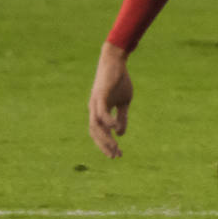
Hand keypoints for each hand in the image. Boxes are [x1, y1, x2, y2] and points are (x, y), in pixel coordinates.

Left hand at [88, 41, 133, 157]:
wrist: (115, 62)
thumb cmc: (119, 81)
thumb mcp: (124, 102)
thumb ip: (122, 117)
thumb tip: (121, 134)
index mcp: (99, 112)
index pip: (101, 133)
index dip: (108, 145)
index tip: (118, 155)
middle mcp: (94, 110)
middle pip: (96, 133)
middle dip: (105, 146)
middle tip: (115, 156)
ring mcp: (95, 103)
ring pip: (96, 126)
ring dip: (105, 138)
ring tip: (115, 146)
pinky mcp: (100, 96)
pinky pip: (101, 112)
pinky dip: (107, 121)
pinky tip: (115, 128)